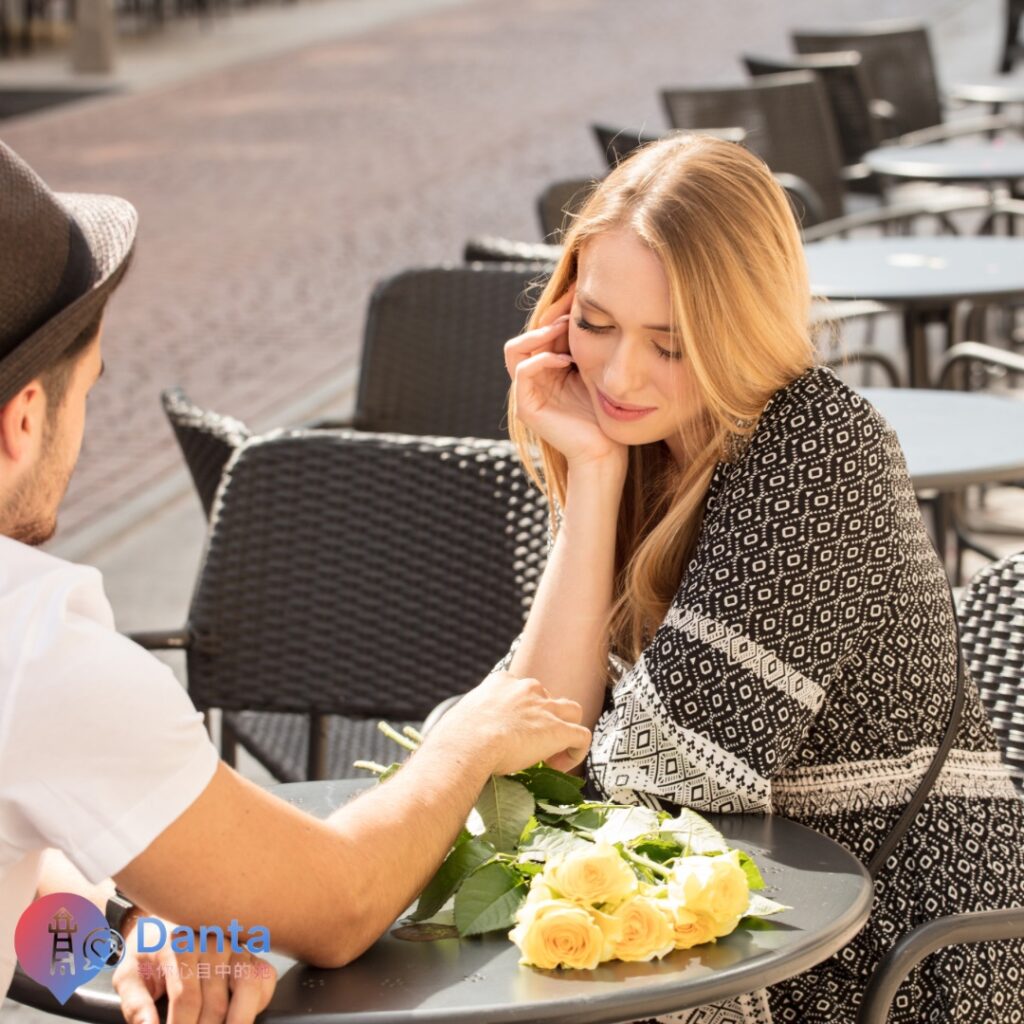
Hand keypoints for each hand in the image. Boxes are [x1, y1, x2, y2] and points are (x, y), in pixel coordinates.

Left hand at [113, 916, 276, 1023]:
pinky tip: (239, 1015)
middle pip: (216, 1003)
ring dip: (236, 1021)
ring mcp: (236, 943)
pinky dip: (258, 1002)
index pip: (186, 1000)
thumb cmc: (150, 950)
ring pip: (247, 988)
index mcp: (180, 943)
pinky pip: (264, 978)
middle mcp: (213, 940)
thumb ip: (135, 1005)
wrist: (168, 918)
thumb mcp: (129, 974)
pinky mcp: (250, 950)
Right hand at [432, 671, 590, 774]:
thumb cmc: (454, 740)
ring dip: (565, 731)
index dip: (521, 714)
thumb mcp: (458, 721)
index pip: (521, 690)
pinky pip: (582, 736)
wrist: (467, 745)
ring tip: (551, 757)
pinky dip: (576, 752)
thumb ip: (468, 726)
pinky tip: (559, 767)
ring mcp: (545, 707)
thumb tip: (458, 747)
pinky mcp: (558, 729)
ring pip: (572, 711)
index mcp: (500, 682)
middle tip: (529, 748)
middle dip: (544, 721)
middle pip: (547, 700)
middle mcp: (526, 688)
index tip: (511, 735)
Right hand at [505, 286, 625, 469]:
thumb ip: (587, 345)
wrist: (605, 452)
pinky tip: (565, 359)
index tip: (579, 294)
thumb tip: (593, 307)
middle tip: (573, 308)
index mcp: (548, 369)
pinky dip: (540, 359)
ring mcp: (527, 393)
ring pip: (515, 348)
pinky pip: (522, 371)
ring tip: (563, 330)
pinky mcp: (526, 407)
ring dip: (538, 334)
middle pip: (527, 334)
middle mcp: (534, 379)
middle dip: (549, 317)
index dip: (557, 310)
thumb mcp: (597, 369)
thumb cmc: (607, 414)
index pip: (541, 329)